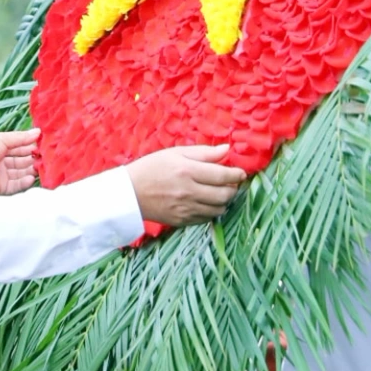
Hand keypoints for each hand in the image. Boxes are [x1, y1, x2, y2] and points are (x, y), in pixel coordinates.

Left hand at [0, 129, 39, 195]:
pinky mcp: (1, 187)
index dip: (27, 144)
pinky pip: (16, 185)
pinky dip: (24, 182)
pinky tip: (31, 177)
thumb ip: (20, 137)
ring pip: (19, 173)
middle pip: (19, 160)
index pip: (15, 146)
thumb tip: (37, 132)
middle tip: (42, 155)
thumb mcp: (1, 139)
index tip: (40, 142)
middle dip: (31, 157)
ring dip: (30, 169)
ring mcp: (0, 175)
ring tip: (39, 166)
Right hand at [125, 145, 246, 226]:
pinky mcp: (182, 221)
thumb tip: (227, 149)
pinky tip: (206, 203)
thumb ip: (203, 152)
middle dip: (233, 189)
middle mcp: (189, 191)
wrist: (129, 193)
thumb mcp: (175, 153)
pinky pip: (207, 219)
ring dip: (224, 201)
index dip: (236, 174)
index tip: (241, 173)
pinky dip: (212, 211)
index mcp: (187, 171)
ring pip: (219, 209)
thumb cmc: (152, 167)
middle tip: (231, 183)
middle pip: (225, 195)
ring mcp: (186, 209)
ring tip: (219, 193)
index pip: (223, 175)